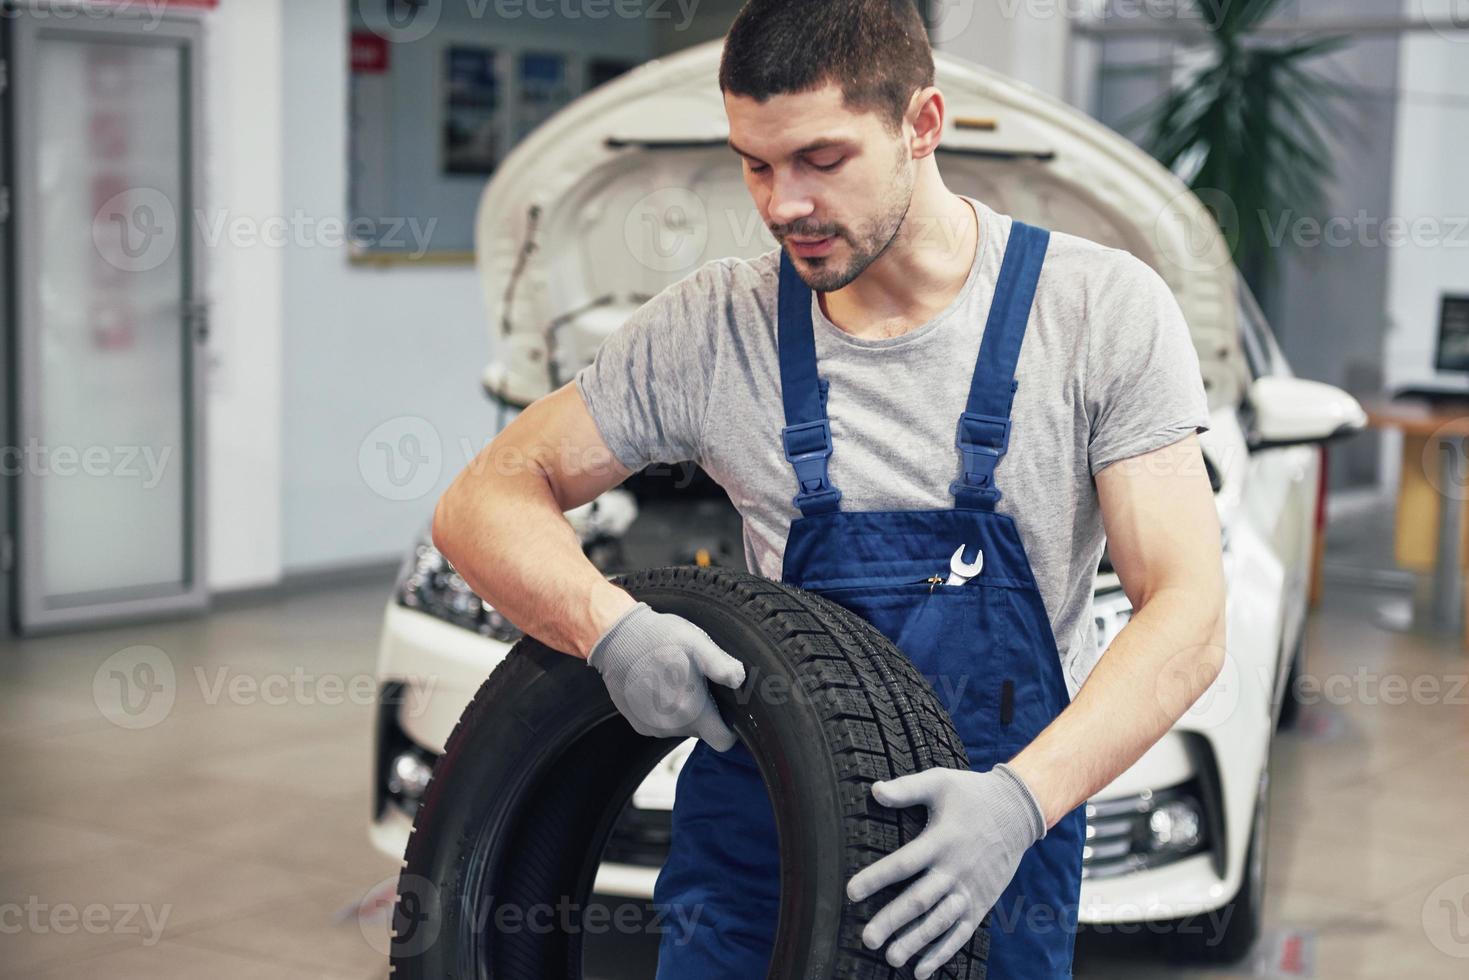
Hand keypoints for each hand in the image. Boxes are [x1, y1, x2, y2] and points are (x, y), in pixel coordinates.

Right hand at [586, 601, 746, 749]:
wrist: (616, 638)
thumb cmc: (659, 638)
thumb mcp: (698, 644)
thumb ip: (723, 666)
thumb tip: (740, 680)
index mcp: (692, 711)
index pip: (722, 741)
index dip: (729, 729)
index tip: (726, 711)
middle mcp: (672, 726)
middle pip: (702, 732)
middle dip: (705, 712)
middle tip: (696, 682)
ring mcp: (652, 727)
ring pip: (682, 728)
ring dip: (683, 710)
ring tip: (674, 680)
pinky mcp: (638, 724)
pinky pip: (662, 724)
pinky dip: (664, 710)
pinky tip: (658, 686)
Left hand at [845, 763, 1045, 978]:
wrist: (1018, 812)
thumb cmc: (972, 794)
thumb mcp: (940, 782)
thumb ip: (907, 788)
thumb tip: (874, 790)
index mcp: (941, 840)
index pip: (904, 863)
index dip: (877, 878)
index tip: (851, 892)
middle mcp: (955, 869)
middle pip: (921, 899)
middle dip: (893, 920)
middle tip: (868, 938)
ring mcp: (970, 889)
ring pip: (941, 921)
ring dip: (916, 941)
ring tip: (891, 958)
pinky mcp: (981, 903)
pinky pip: (961, 932)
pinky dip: (943, 952)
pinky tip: (921, 969)